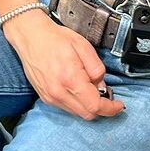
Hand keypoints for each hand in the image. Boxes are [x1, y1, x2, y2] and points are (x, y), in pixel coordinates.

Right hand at [4, 10, 125, 120]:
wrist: (30, 36)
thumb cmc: (55, 38)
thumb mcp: (83, 46)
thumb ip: (97, 69)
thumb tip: (102, 86)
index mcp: (70, 79)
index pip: (95, 106)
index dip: (111, 108)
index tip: (119, 105)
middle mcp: (58, 92)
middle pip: (87, 114)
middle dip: (101, 107)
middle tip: (106, 94)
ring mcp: (50, 97)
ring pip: (77, 113)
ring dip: (88, 105)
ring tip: (90, 87)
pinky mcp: (45, 97)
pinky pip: (67, 108)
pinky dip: (77, 103)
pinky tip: (78, 88)